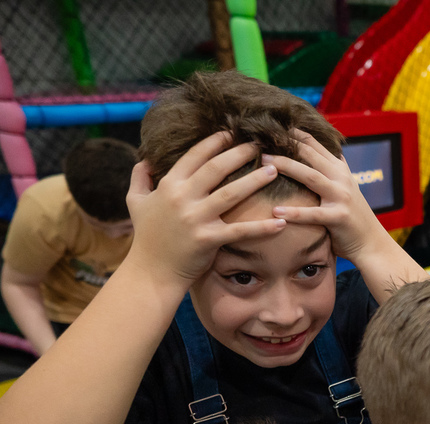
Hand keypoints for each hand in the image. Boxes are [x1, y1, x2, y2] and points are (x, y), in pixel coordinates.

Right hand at [125, 132, 283, 287]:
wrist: (151, 272)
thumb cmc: (147, 236)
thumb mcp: (136, 203)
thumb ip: (140, 178)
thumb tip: (144, 160)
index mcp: (168, 186)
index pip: (194, 157)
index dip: (213, 143)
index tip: (230, 133)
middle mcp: (182, 198)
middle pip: (215, 169)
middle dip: (239, 154)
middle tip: (260, 145)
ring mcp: (195, 219)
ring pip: (231, 194)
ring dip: (255, 181)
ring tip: (274, 170)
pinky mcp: (208, 240)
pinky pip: (240, 231)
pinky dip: (262, 227)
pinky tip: (281, 222)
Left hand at [266, 130, 393, 265]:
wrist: (371, 243)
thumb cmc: (351, 217)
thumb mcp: (344, 187)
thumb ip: (331, 170)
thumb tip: (315, 152)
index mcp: (339, 169)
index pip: (314, 144)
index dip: (294, 133)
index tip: (271, 126)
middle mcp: (341, 178)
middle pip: (310, 154)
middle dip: (285, 145)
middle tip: (259, 140)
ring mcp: (342, 196)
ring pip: (310, 176)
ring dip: (286, 167)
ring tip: (264, 163)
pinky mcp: (339, 217)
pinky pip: (314, 213)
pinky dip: (295, 213)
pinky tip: (276, 212)